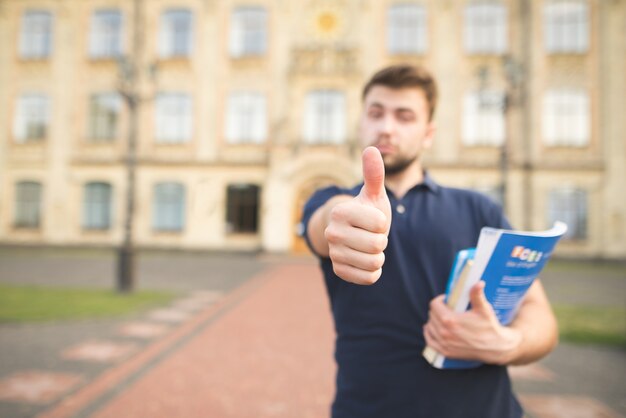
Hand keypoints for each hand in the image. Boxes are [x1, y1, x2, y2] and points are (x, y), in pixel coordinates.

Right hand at [324, 147, 391, 284]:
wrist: (354, 234)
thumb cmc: (367, 211)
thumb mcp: (373, 193)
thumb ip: (374, 174)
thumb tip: (372, 148)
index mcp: (341, 211)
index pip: (379, 224)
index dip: (382, 223)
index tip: (372, 220)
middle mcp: (333, 233)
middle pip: (377, 245)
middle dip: (381, 241)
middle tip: (371, 235)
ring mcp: (334, 253)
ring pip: (374, 263)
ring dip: (378, 256)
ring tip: (368, 247)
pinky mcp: (339, 271)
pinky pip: (368, 278)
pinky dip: (373, 272)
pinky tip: (365, 260)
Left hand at [423, 281, 521, 364]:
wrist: (496, 347)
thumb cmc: (489, 326)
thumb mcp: (483, 309)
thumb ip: (477, 295)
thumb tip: (478, 282)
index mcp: (450, 320)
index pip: (434, 305)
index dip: (440, 300)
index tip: (447, 300)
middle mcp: (444, 333)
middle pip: (432, 315)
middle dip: (438, 309)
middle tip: (447, 308)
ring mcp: (444, 344)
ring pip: (429, 327)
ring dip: (434, 321)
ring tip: (443, 318)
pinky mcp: (446, 352)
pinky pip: (430, 341)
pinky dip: (430, 334)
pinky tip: (434, 329)